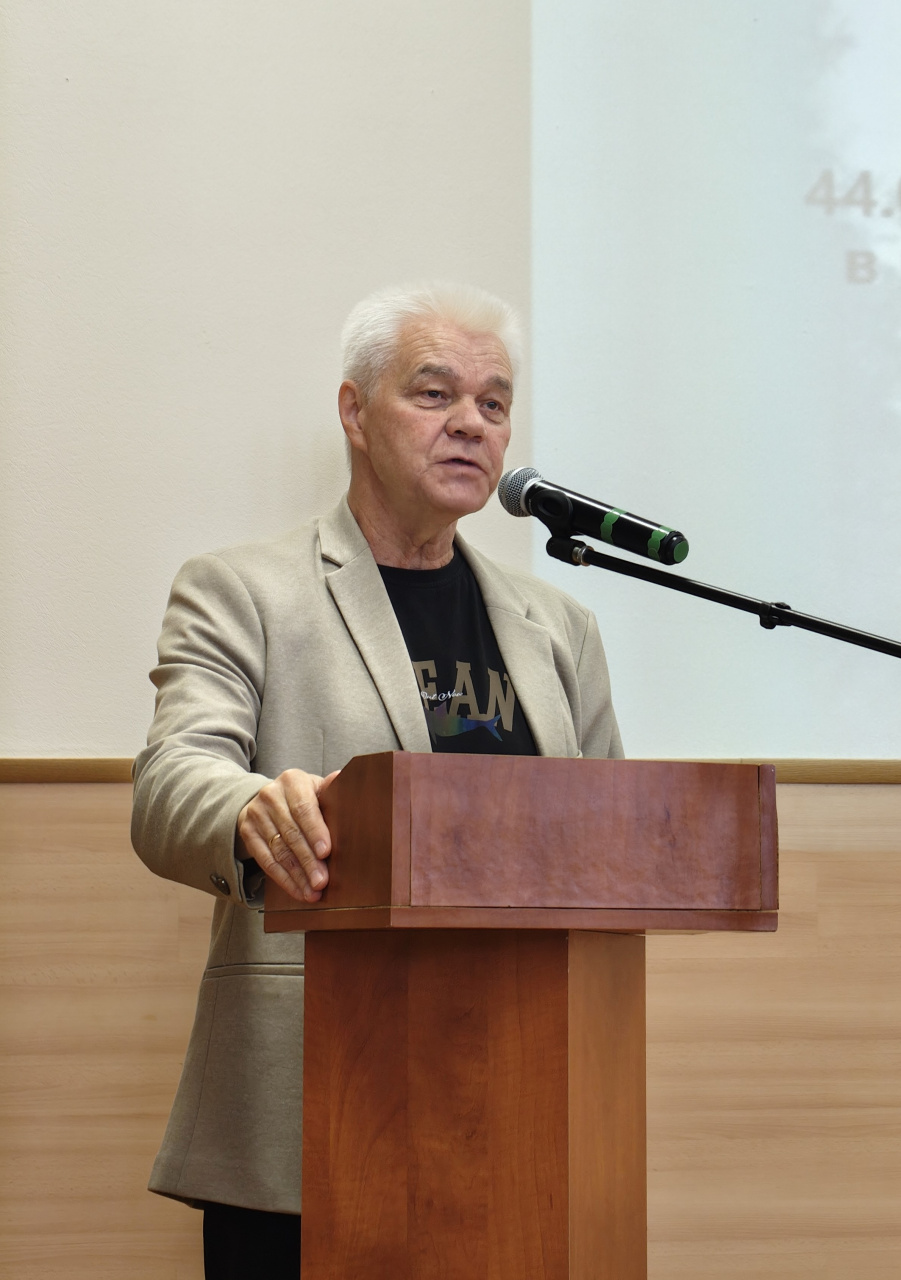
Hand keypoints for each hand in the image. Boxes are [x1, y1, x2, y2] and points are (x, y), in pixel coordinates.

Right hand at [237, 768, 339, 902]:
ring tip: (312, 892)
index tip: (326, 853)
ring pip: (279, 850)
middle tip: (321, 882)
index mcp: (292, 780)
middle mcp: (270, 794)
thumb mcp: (318, 790)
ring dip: (297, 875)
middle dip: (308, 860)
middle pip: (291, 833)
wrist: (272, 798)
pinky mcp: (246, 831)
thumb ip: (331, 790)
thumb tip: (342, 778)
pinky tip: (297, 891)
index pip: (304, 809)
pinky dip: (283, 879)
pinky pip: (265, 860)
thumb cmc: (306, 798)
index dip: (315, 831)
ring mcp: (255, 813)